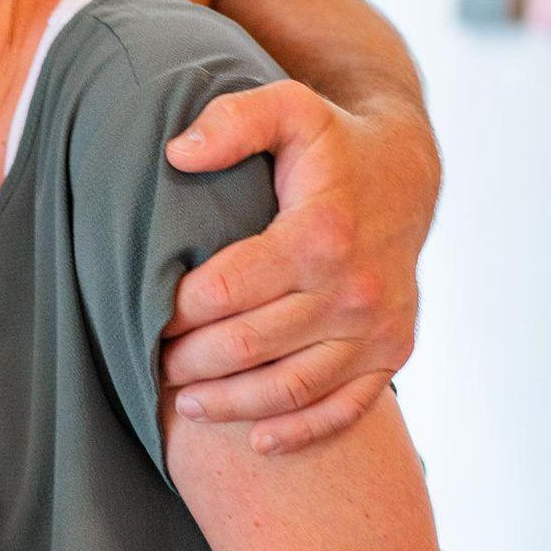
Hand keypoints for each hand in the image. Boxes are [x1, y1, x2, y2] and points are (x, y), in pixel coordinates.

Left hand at [160, 81, 437, 453]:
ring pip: (291, 387)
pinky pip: (345, 408)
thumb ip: (232, 121)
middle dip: (190, 361)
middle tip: (153, 362)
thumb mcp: (286, 109)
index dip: (174, 310)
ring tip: (184, 403)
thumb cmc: (330, 143)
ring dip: (230, 403)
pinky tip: (257, 441)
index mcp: (320, 234)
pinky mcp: (394, 351)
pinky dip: (299, 431)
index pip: (224, 291)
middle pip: (250, 345)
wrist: (406, 171)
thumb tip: (178, 153)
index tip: (144, 312)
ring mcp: (378, 327)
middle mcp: (354, 289)